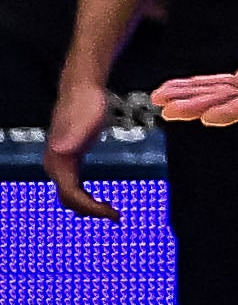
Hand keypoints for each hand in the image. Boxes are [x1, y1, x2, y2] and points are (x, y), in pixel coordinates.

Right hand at [44, 68, 110, 216]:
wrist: (81, 88)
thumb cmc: (86, 102)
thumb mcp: (86, 118)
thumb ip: (75, 134)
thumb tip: (61, 150)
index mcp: (58, 159)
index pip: (70, 195)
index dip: (90, 208)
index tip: (112, 214)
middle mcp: (54, 164)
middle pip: (68, 200)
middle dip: (91, 211)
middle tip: (116, 216)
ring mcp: (60, 163)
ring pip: (69, 196)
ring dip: (88, 207)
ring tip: (112, 212)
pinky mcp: (69, 160)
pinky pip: (74, 187)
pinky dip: (87, 198)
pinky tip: (102, 200)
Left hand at [152, 1, 237, 136]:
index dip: (230, 110)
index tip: (207, 117)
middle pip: (228, 102)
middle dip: (197, 105)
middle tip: (169, 109)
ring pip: (218, 95)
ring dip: (190, 96)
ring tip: (160, 98)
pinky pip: (220, 84)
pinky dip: (198, 84)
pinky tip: (176, 87)